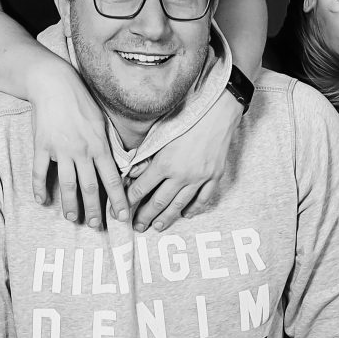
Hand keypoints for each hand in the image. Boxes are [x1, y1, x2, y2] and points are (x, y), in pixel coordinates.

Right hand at [24, 59, 129, 229]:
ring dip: (70, 205)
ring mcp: (61, 150)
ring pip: (67, 184)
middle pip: (90, 187)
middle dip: (94, 210)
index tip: (122, 218)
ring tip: (73, 219)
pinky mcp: (42, 146)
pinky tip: (41, 201)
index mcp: (99, 146)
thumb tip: (116, 163)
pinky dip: (39, 188)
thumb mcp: (101, 121)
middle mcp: (82, 151)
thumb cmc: (80, 100)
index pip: (112, 179)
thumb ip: (106, 144)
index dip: (118, 201)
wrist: (54, 84)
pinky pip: (39, 172)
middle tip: (95, 226)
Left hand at [125, 81, 240, 232]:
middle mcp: (181, 175)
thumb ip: (145, 156)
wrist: (218, 110)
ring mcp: (199, 178)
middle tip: (136, 227)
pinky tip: (186, 214)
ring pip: (179, 205)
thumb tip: (131, 174)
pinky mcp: (214, 176)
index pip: (141, 189)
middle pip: (158, 202)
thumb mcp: (160, 134)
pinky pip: (203, 199)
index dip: (129, 201)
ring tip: (157, 227)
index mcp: (164, 163)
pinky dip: (194, 209)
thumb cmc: (186, 117)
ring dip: (166, 218)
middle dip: (144, 216)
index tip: (121, 209)